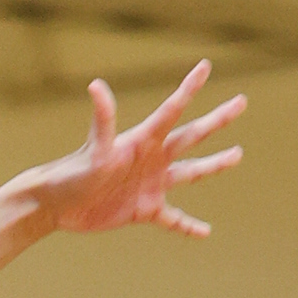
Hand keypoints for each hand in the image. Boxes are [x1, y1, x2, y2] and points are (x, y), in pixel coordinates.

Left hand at [34, 60, 245, 239]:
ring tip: (237, 154)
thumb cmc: (72, 173)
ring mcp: (150, 184)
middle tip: (241, 102)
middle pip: (192, 135)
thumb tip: (97, 85)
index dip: (190, 88)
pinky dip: (188, 226)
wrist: (56, 206)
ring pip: (191, 172)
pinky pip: (173, 220)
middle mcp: (152, 159)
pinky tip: (206, 232)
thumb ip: (103, 120)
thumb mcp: (94, 149)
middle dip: (217, 120)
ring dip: (214, 165)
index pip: (172, 110)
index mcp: (142, 140)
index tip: (205, 65)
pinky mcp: (143, 210)